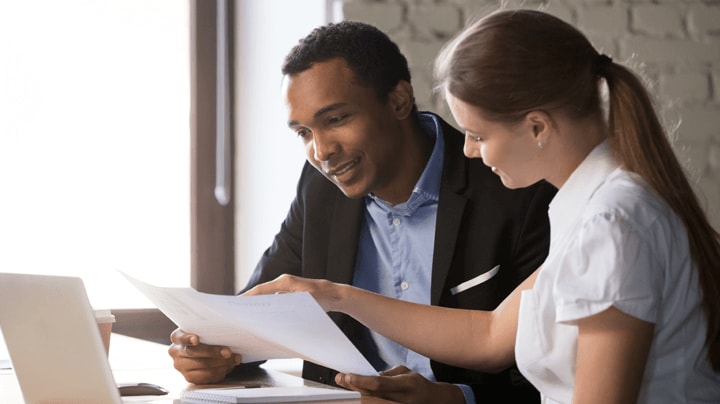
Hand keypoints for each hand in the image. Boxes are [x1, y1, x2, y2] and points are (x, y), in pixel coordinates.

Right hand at [168, 328, 242, 383]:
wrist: (206, 352)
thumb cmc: (207, 338)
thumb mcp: (206, 331)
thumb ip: (210, 331)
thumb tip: (227, 333)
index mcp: (178, 337)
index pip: (180, 337)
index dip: (188, 338)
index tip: (196, 339)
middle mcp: (176, 352)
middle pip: (194, 352)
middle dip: (213, 352)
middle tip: (227, 352)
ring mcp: (181, 366)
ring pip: (201, 365)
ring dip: (221, 363)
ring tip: (233, 359)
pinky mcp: (189, 377)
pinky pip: (206, 376)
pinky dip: (220, 371)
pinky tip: (228, 366)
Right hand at [242, 274, 344, 311]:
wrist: (333, 295)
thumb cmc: (322, 297)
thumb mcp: (306, 300)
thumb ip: (289, 302)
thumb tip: (272, 306)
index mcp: (285, 282)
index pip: (261, 289)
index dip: (248, 297)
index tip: (237, 304)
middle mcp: (283, 283)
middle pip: (262, 293)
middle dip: (250, 303)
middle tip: (238, 314)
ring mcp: (285, 289)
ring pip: (268, 298)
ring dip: (259, 307)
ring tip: (248, 319)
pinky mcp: (289, 295)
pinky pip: (274, 302)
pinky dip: (269, 309)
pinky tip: (265, 320)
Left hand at [335, 366, 464, 403]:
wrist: (433, 401)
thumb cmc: (417, 384)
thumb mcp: (406, 372)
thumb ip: (388, 374)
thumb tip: (370, 377)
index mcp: (405, 385)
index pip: (378, 384)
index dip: (361, 381)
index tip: (347, 376)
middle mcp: (401, 400)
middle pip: (371, 396)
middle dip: (353, 388)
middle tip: (340, 379)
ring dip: (357, 397)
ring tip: (345, 388)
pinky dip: (366, 402)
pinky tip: (357, 397)